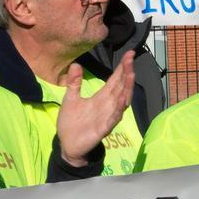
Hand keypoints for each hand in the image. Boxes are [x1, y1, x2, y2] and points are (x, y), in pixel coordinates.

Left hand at [57, 52, 134, 166]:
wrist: (67, 144)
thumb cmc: (71, 122)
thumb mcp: (70, 99)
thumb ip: (74, 83)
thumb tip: (76, 64)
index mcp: (101, 98)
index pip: (115, 80)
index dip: (122, 68)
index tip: (129, 54)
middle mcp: (108, 106)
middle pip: (121, 87)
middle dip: (127, 73)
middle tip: (131, 59)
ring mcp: (107, 117)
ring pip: (121, 102)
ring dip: (127, 89)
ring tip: (131, 75)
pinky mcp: (103, 130)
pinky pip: (113, 120)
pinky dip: (118, 111)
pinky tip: (121, 102)